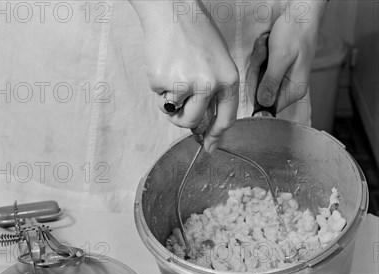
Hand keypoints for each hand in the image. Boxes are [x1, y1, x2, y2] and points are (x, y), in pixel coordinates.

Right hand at [129, 0, 238, 152]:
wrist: (172, 10)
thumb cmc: (195, 33)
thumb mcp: (217, 62)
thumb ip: (215, 92)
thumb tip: (204, 126)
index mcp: (228, 79)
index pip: (226, 118)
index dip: (216, 136)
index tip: (209, 147)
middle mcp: (210, 84)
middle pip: (194, 122)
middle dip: (183, 120)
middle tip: (177, 108)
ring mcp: (186, 84)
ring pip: (175, 114)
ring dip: (170, 104)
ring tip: (172, 78)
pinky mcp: (164, 81)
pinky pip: (160, 97)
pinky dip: (159, 86)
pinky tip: (164, 65)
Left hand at [247, 0, 327, 112]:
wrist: (301, 12)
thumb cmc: (295, 31)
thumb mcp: (280, 57)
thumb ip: (271, 82)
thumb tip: (263, 104)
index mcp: (294, 90)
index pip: (267, 106)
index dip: (256, 90)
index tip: (259, 70)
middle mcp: (290, 89)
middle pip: (260, 93)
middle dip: (257, 71)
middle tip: (264, 53)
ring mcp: (283, 80)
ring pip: (258, 80)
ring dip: (258, 61)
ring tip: (267, 46)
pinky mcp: (278, 71)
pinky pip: (261, 70)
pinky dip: (260, 57)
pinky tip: (267, 46)